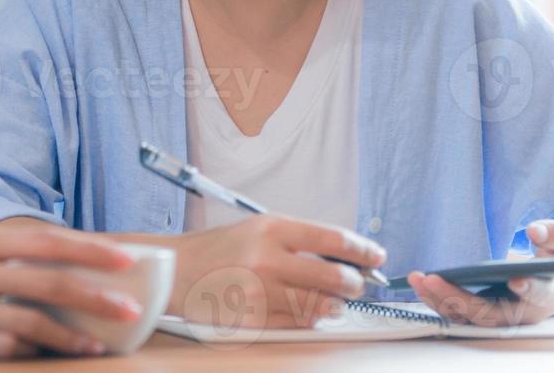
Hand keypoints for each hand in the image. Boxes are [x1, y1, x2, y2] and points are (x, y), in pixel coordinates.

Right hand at [0, 228, 143, 357]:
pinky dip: (28, 350)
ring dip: (70, 334)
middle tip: (129, 307)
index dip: (88, 249)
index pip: (45, 239)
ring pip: (30, 319)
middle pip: (48, 279)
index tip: (124, 257)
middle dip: (95, 294)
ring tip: (98, 344)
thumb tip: (48, 264)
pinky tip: (48, 354)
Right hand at [170, 215, 386, 330]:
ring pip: (320, 305)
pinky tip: (307, 313)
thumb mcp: (257, 230)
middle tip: (356, 284)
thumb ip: (297, 241)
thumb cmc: (218, 249)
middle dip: (353, 283)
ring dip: (334, 305)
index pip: (331, 238)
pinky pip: (298, 324)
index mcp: (270, 228)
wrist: (177, 272)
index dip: (361, 249)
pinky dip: (309, 320)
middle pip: (333, 276)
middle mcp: (267, 258)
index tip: (376, 256)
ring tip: (334, 301)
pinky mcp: (254, 320)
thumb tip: (341, 256)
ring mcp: (261, 292)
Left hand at [408, 219, 553, 326]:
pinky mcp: (487, 311)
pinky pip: (461, 312)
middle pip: (492, 314)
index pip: (541, 295)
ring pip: (471, 317)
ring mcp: (504, 315)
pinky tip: (420, 283)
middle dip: (460, 299)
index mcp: (551, 293)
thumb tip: (535, 230)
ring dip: (441, 301)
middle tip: (432, 279)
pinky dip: (439, 301)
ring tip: (417, 279)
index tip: (516, 279)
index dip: (530, 290)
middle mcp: (525, 311)